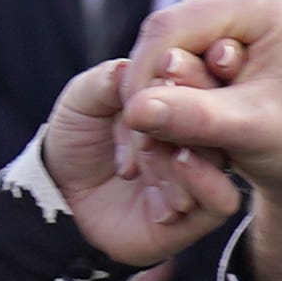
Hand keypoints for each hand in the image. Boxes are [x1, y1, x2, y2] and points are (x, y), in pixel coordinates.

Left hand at [39, 55, 245, 269]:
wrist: (59, 191)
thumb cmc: (78, 137)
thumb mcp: (82, 100)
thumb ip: (107, 80)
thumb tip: (131, 64)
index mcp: (180, 99)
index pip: (206, 77)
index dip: (193, 68)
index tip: (170, 65)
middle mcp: (198, 136)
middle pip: (221, 116)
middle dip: (194, 104)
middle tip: (165, 101)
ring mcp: (200, 175)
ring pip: (222, 156)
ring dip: (189, 144)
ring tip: (155, 141)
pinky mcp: (196, 216)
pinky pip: (221, 200)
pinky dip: (204, 180)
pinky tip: (177, 163)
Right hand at [120, 0, 281, 280]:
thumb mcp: (251, 132)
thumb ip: (193, 118)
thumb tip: (134, 111)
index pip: (170, 28)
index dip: (142, 78)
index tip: (133, 128)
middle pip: (166, 35)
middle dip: (160, 89)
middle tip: (171, 144)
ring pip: (167, 46)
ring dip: (169, 92)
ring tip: (198, 136)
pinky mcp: (220, 14)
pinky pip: (177, 51)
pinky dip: (179, 89)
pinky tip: (200, 121)